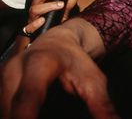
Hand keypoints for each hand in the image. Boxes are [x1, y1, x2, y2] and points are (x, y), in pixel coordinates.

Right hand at [0, 24, 117, 118]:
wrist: (58, 41)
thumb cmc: (77, 61)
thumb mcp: (93, 80)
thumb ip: (101, 106)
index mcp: (40, 64)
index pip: (28, 99)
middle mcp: (14, 70)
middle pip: (11, 112)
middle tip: (57, 116)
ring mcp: (2, 79)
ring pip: (5, 112)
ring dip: (21, 118)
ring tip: (51, 113)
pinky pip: (5, 109)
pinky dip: (18, 115)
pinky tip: (33, 116)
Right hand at [23, 0, 78, 35]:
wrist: (49, 34)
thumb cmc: (55, 19)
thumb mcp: (65, 10)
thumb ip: (70, 3)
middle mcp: (36, 5)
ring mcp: (33, 16)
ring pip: (35, 8)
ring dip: (49, 5)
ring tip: (61, 5)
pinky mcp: (30, 29)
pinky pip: (29, 26)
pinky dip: (35, 23)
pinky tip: (43, 20)